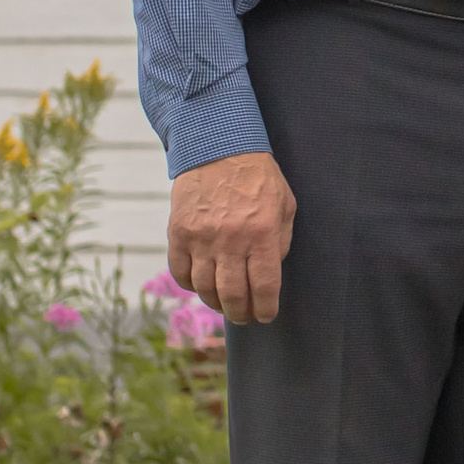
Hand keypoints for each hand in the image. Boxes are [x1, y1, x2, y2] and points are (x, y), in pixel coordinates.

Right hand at [166, 150, 295, 327]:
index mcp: (262, 233)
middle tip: (244, 317)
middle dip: (241, 314)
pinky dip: (190, 285)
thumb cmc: (258, 176)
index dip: (266, 308)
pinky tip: (201, 284)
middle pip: (233, 295)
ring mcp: (201, 238)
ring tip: (224, 304)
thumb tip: (271, 272)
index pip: (264, 286)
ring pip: (205, 289)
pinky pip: (180, 273)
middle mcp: (231, 240)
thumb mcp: (285, 204)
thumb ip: (281, 240)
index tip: (266, 315)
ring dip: (216, 303)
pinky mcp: (178, 233)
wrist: (217, 146)